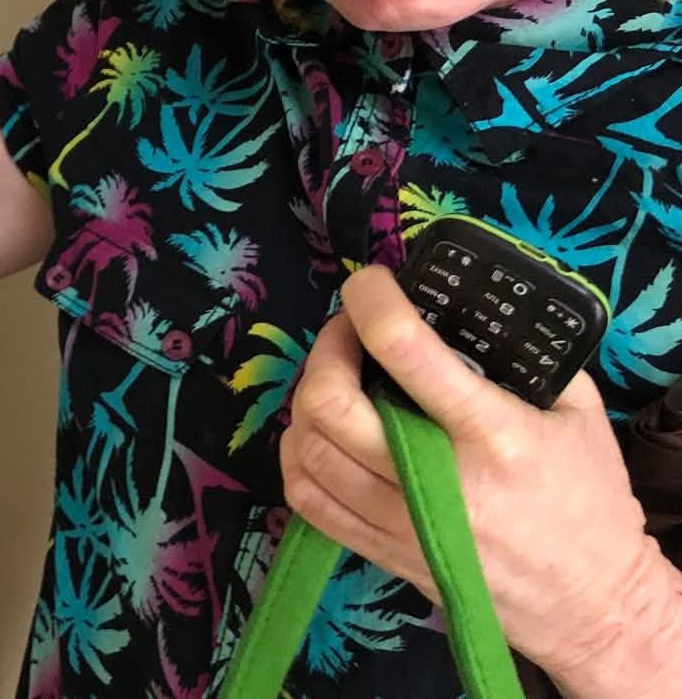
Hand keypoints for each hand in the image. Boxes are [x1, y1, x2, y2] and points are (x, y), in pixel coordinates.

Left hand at [279, 265, 668, 684]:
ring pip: (308, 448)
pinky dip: (298, 454)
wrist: (593, 606)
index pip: (407, 352)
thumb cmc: (588, 500)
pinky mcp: (384, 552)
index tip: (369, 284)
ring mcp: (403, 523)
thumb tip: (456, 310)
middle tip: (349, 332)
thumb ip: (521, 358)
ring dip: (308, 398)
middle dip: (326, 350)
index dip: (373, 303)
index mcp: (494, 436)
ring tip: (336, 378)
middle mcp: (438, 481)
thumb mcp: (577, 412)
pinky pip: (306, 497)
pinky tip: (319, 432)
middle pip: (331, 404)